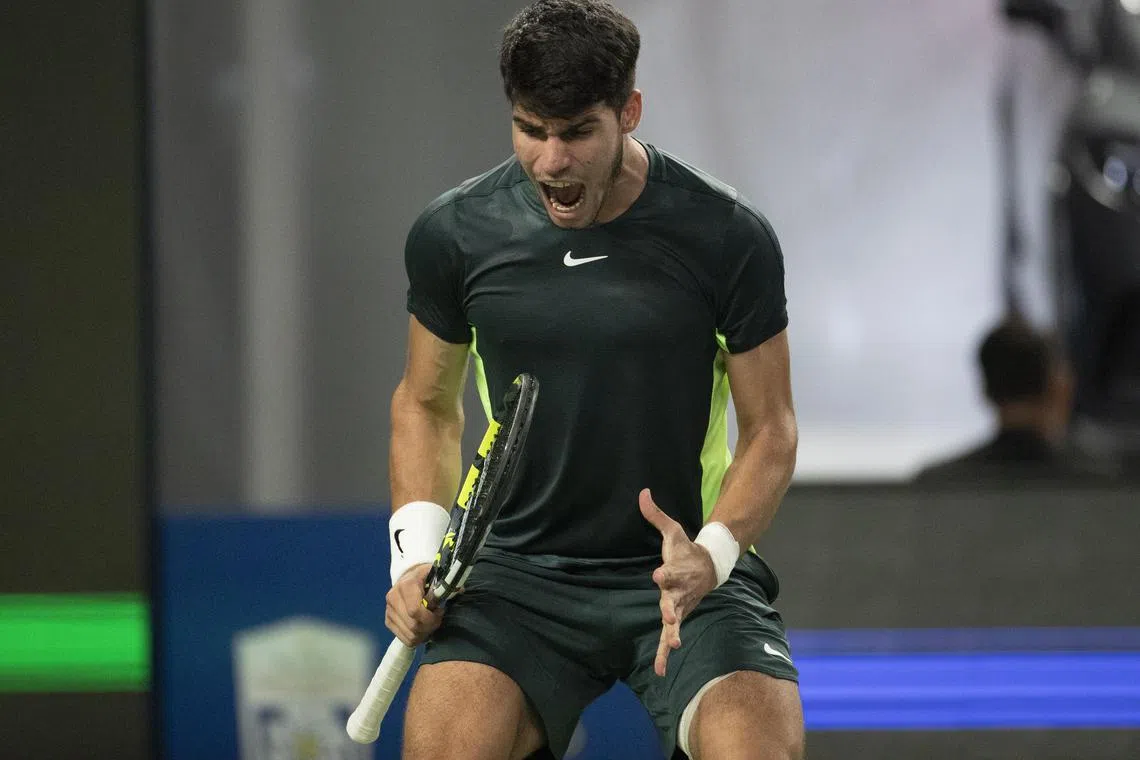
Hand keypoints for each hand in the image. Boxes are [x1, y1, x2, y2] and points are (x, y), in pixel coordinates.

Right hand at [384, 563, 443, 646]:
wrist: (409, 576)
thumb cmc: (427, 576)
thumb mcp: (438, 575)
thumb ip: (447, 585)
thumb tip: (460, 591)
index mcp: (406, 585)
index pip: (415, 611)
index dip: (430, 618)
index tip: (440, 612)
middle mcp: (393, 597)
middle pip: (413, 626)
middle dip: (429, 627)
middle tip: (437, 619)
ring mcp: (388, 610)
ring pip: (408, 634)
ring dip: (423, 633)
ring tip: (429, 623)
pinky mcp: (388, 619)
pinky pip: (403, 637)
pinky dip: (415, 637)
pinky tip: (421, 627)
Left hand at [638, 488, 718, 676]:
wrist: (710, 567)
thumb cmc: (685, 549)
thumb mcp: (673, 531)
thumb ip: (655, 515)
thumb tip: (642, 492)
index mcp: (676, 569)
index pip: (670, 571)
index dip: (665, 572)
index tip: (658, 573)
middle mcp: (678, 590)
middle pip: (674, 600)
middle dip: (671, 608)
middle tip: (668, 616)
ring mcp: (679, 606)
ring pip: (675, 622)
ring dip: (673, 634)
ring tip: (673, 645)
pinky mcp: (677, 617)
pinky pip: (670, 636)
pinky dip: (665, 652)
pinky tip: (659, 670)